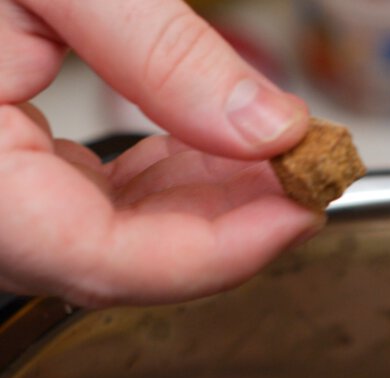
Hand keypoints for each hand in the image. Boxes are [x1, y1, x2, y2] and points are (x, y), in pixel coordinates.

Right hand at [0, 0, 316, 306]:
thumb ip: (160, 54)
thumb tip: (267, 129)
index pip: (99, 260)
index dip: (217, 254)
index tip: (300, 210)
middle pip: (120, 258)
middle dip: (231, 226)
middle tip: (308, 175)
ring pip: (118, 236)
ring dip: (211, 203)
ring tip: (279, 154)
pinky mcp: (13, 166)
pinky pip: (102, 199)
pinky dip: (174, 180)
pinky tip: (223, 143)